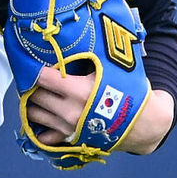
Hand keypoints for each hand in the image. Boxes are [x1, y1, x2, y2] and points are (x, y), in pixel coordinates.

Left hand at [26, 67, 173, 154]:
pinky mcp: (70, 138)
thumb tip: (71, 39)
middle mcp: (69, 111)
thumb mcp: (111, 69)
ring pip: (33, 114)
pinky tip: (44, 115)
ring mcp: (68, 127)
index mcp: (78, 90)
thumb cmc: (129, 92)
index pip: (41, 77)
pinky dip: (40, 126)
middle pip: (34, 95)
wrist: (144, 123)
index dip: (34, 68)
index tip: (33, 62)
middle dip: (32, 85)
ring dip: (32, 103)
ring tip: (38, 93)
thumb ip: (88, 57)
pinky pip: (44, 136)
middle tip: (36, 77)